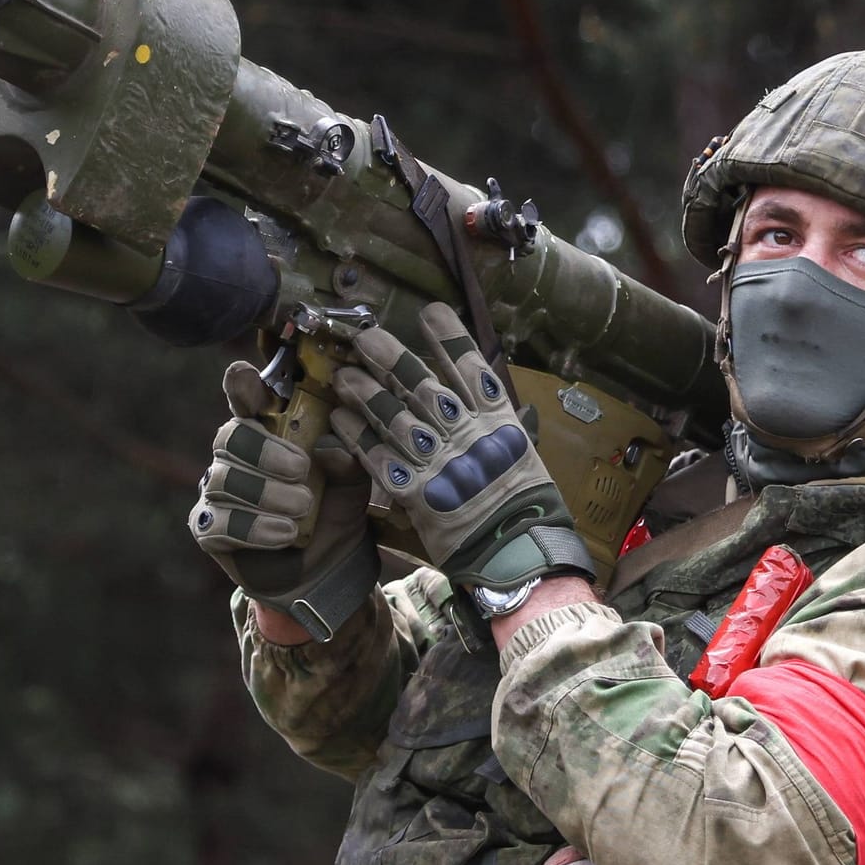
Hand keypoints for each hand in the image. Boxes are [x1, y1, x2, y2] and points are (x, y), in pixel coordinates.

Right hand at [188, 361, 380, 641]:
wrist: (329, 570)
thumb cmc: (336, 513)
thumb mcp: (353, 483)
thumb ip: (347, 460)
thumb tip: (330, 450)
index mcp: (267, 432)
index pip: (246, 398)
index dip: (243, 385)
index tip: (247, 377)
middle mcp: (235, 456)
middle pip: (230, 436)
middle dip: (265, 450)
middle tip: (301, 469)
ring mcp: (217, 493)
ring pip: (224, 479)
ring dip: (266, 494)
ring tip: (302, 510)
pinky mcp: (209, 529)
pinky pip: (220, 522)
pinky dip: (255, 527)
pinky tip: (285, 534)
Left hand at [328, 303, 592, 590]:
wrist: (516, 552)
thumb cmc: (524, 505)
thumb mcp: (523, 456)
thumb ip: (501, 424)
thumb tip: (488, 395)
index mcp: (498, 423)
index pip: (473, 370)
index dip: (452, 339)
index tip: (430, 311)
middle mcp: (467, 436)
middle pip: (424, 387)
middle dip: (392, 360)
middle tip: (365, 336)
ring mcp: (441, 464)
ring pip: (397, 419)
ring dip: (367, 395)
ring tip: (343, 375)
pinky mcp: (418, 493)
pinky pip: (382, 459)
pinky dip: (359, 438)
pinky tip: (340, 419)